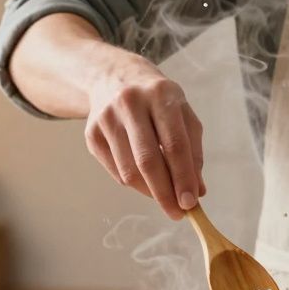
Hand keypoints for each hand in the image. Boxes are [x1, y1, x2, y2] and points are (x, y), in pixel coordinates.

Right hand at [85, 54, 204, 219]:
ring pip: (129, 171)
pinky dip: (134, 183)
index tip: (191, 202)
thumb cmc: (157, 100)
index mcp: (160, 95)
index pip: (174, 144)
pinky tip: (144, 180)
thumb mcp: (182, 114)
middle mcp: (130, 104)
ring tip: (164, 198)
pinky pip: (116, 171)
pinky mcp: (91, 134)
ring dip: (150, 192)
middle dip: (165, 193)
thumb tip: (197, 190)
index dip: (183, 177)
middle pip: (148, 160)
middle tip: (177, 213)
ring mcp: (107, 118)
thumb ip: (193, 151)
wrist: (113, 76)